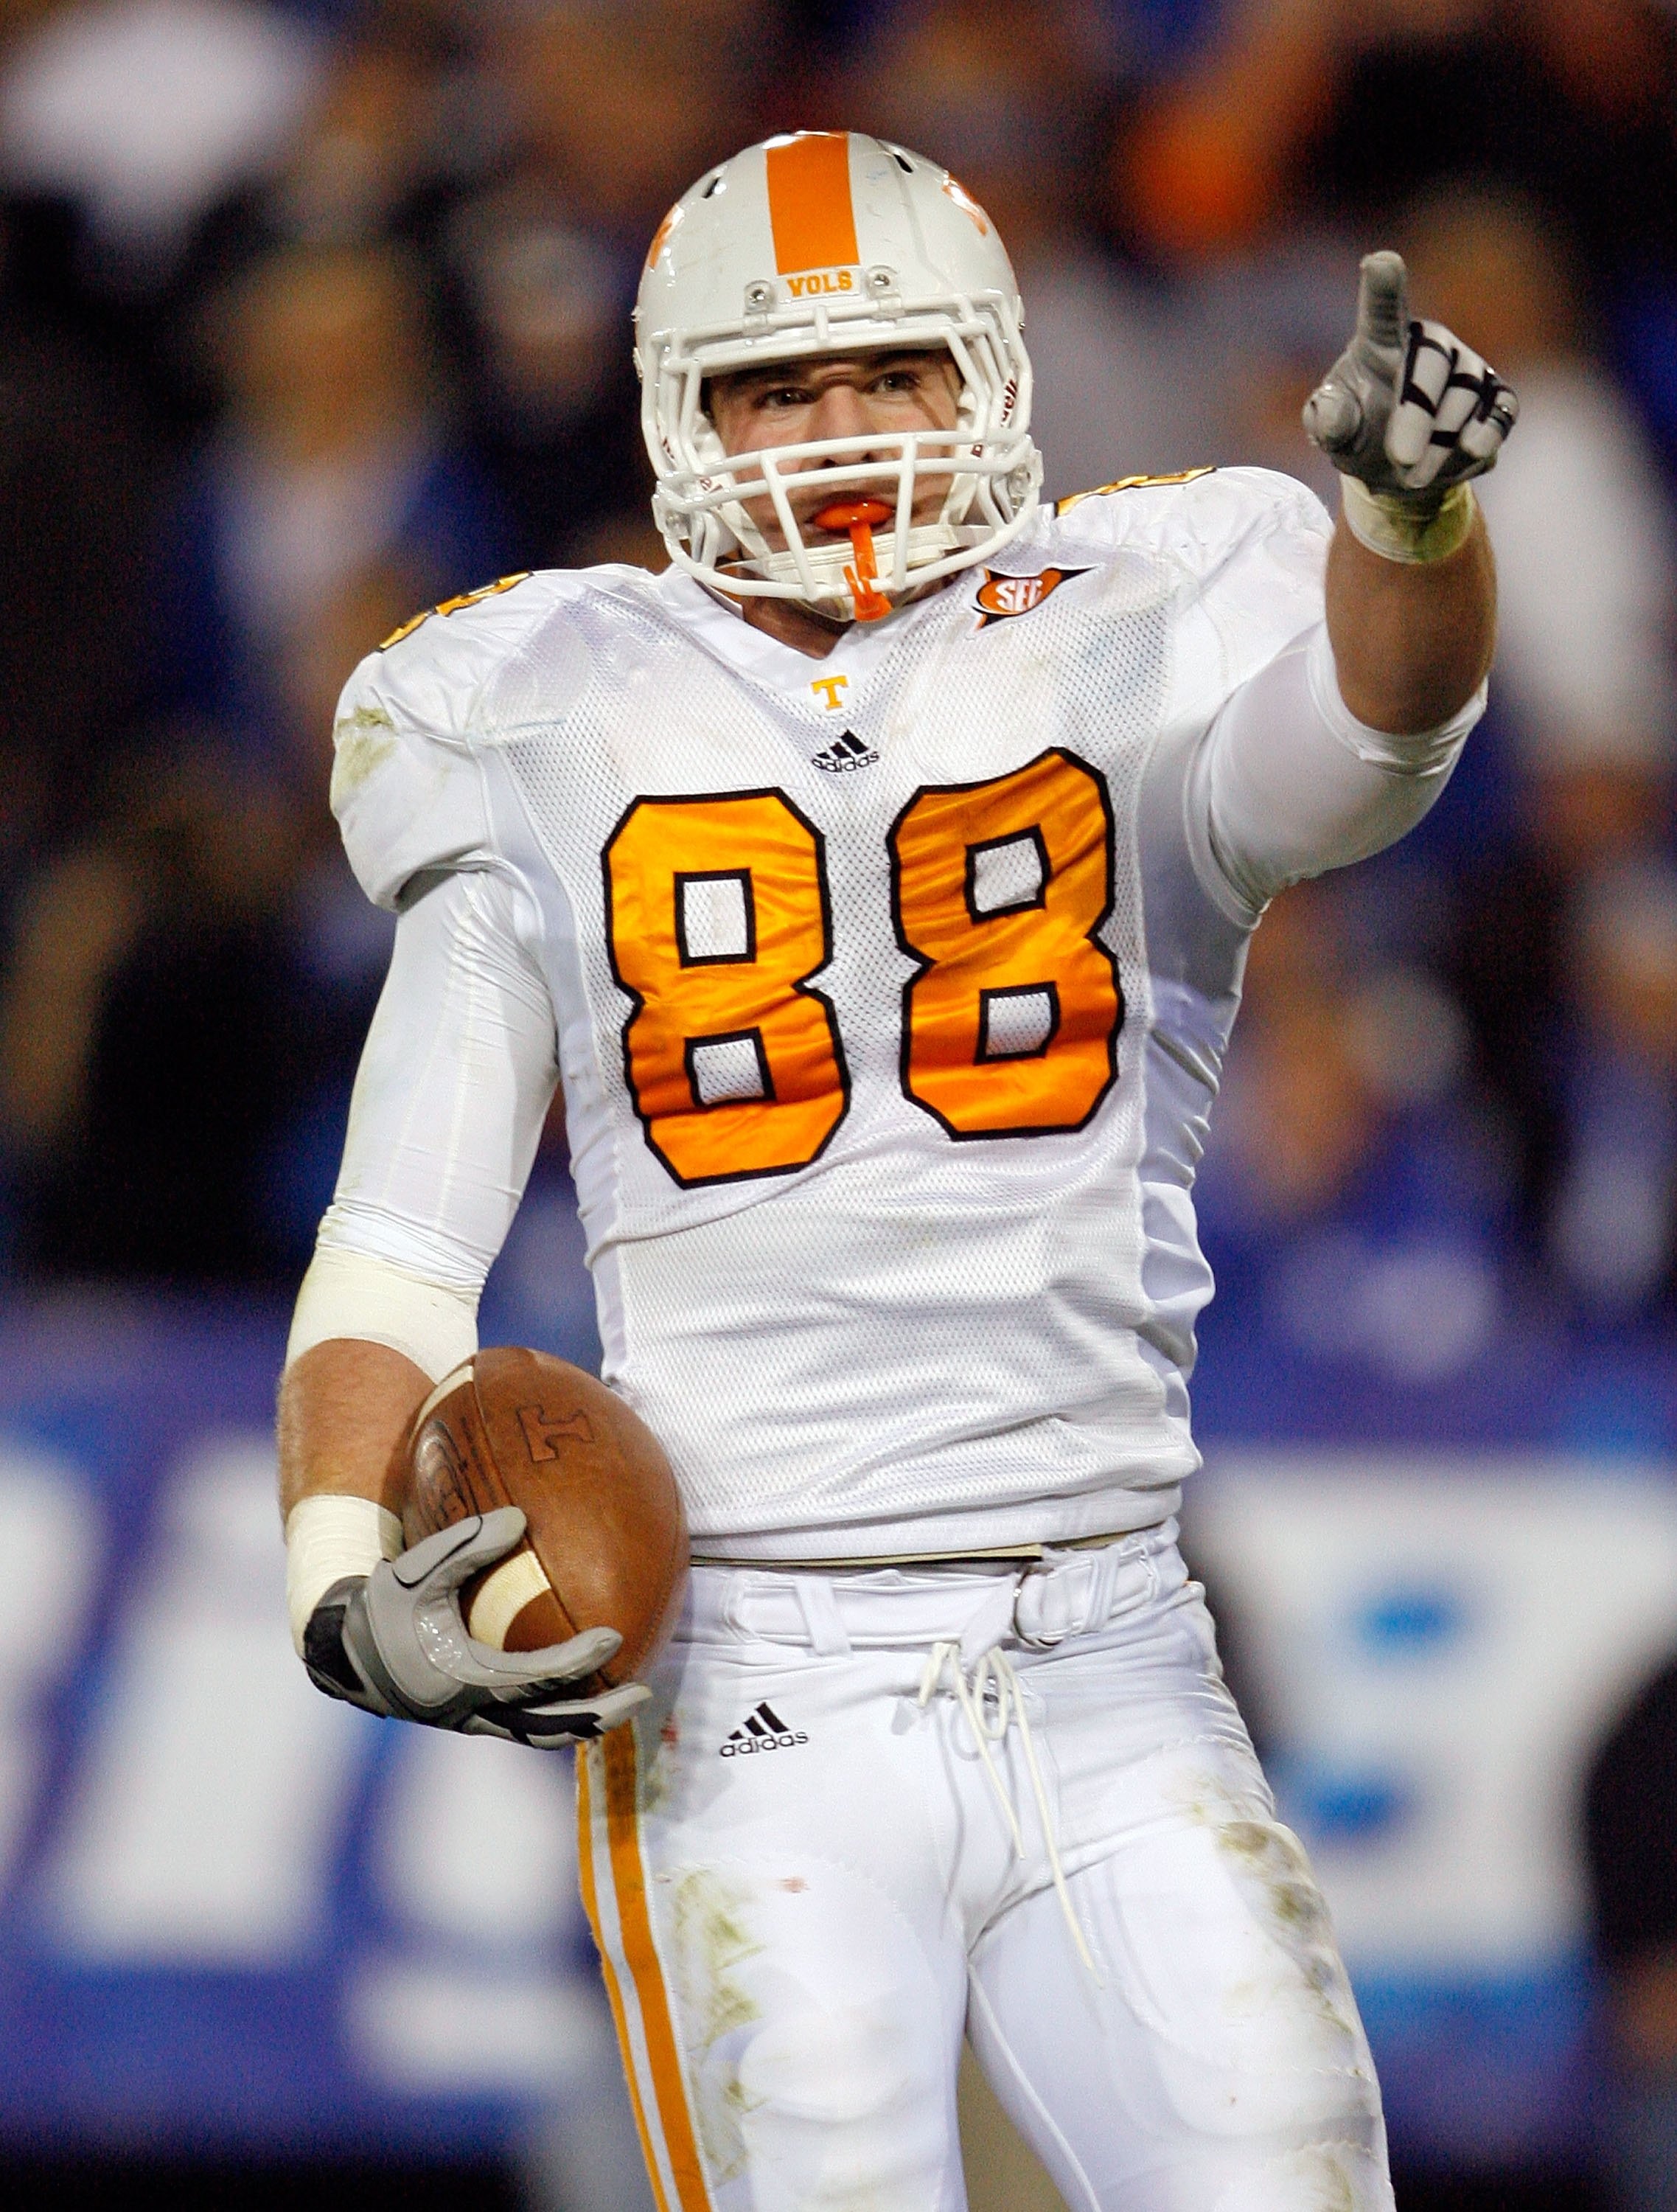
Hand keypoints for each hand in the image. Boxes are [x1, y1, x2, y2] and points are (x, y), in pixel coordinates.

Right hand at [302, 1506, 649, 1743]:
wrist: (343, 1650)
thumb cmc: (384, 1605)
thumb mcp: (420, 1570)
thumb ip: (468, 1544)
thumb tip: (521, 1517)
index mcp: (463, 1680)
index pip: (535, 1679)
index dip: (578, 1662)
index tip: (615, 1638)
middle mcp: (472, 1711)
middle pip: (548, 1727)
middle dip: (599, 1715)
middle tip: (644, 1693)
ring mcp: (472, 1721)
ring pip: (539, 1734)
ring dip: (584, 1721)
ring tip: (626, 1700)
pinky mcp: (471, 1717)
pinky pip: (525, 1723)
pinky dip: (557, 1711)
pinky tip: (584, 1686)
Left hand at [1304, 250, 1517, 502]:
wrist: (1395, 470)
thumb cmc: (1358, 434)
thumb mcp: (1332, 433)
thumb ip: (1328, 422)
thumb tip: (1332, 413)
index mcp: (1383, 342)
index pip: (1382, 309)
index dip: (1383, 286)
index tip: (1380, 263)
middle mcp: (1432, 345)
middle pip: (1433, 364)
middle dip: (1417, 416)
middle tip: (1400, 459)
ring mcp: (1468, 368)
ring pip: (1465, 395)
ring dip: (1441, 443)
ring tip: (1413, 475)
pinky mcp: (1495, 398)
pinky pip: (1502, 409)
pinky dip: (1486, 433)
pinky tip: (1470, 452)